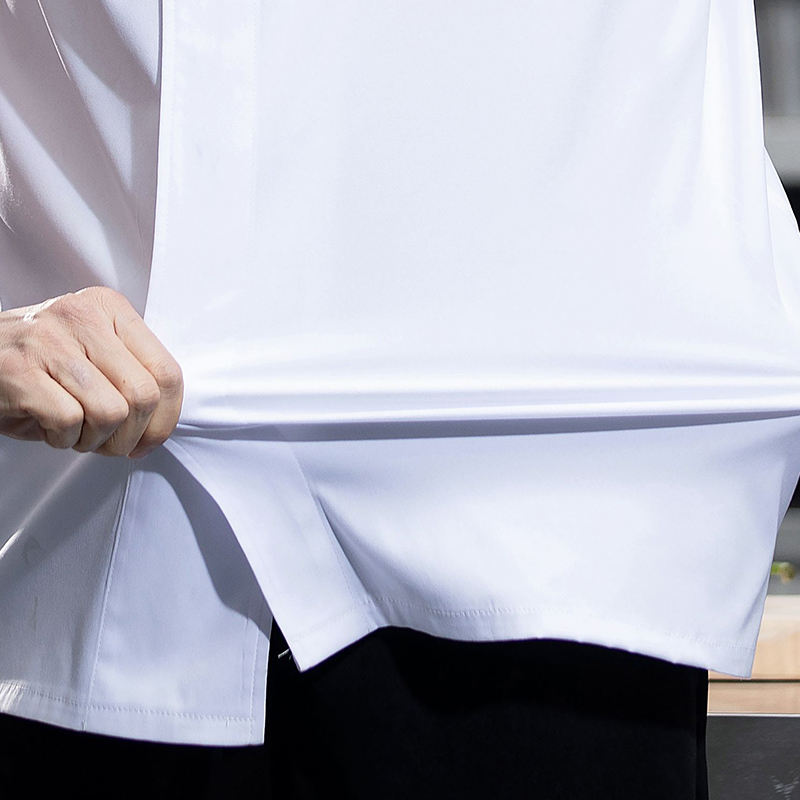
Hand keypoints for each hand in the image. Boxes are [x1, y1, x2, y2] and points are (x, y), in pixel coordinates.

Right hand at [0, 286, 182, 457]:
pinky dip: (63, 439)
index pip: (166, 372)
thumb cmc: (39, 362)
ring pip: (111, 412)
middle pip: (143, 396)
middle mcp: (81, 317)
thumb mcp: (93, 351)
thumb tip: (163, 422)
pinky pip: (70, 421)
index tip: (150, 438)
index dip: (166, 418)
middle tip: (112, 443)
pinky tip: (50, 427)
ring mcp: (49, 341)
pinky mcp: (20, 370)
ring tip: (77, 432)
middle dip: (132, 435)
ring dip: (96, 440)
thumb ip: (133, 372)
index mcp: (109, 308)